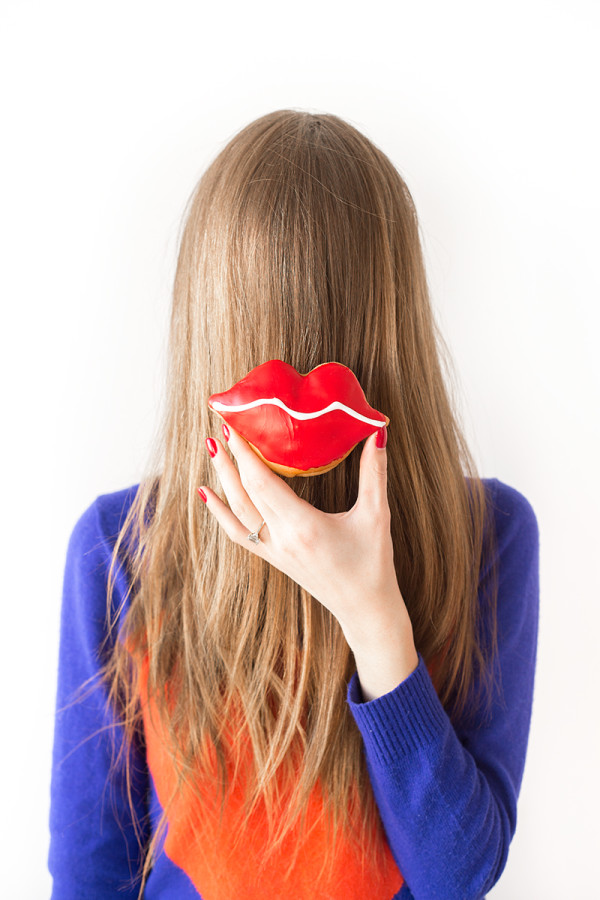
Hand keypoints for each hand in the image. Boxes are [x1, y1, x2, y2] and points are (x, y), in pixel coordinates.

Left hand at [199, 423, 413, 650]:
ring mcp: (273, 551)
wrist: (364, 608)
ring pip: (236, 513)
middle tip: (220, 428)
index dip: (246, 456)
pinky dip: (219, 512)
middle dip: (230, 460)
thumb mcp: (376, 515)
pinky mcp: (272, 558)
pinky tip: (206, 495)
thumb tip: (377, 431)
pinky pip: (237, 534)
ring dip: (222, 481)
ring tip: (212, 451)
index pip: (263, 484)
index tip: (236, 429)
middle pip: (244, 494)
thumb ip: (375, 472)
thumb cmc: (372, 563)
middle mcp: (281, 539)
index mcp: (303, 526)